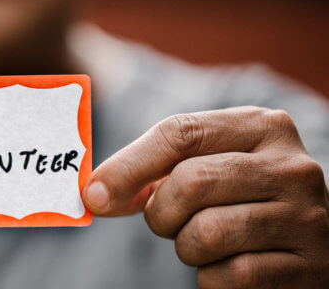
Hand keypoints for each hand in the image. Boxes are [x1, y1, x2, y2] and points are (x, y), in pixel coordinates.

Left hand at [82, 106, 328, 287]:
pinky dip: (212, 277)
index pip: (180, 133)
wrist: (306, 243)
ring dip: (186, 246)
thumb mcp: (205, 165)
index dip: (127, 166)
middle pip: (190, 182)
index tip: (93, 196)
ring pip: (208, 232)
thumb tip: (93, 193)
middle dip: (161, 213)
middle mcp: (291, 166)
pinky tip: (230, 264)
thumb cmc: (237, 198)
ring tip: (203, 241)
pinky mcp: (309, 266)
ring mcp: (306, 217)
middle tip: (167, 221)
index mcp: (262, 126)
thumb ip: (151, 170)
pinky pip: (230, 276)